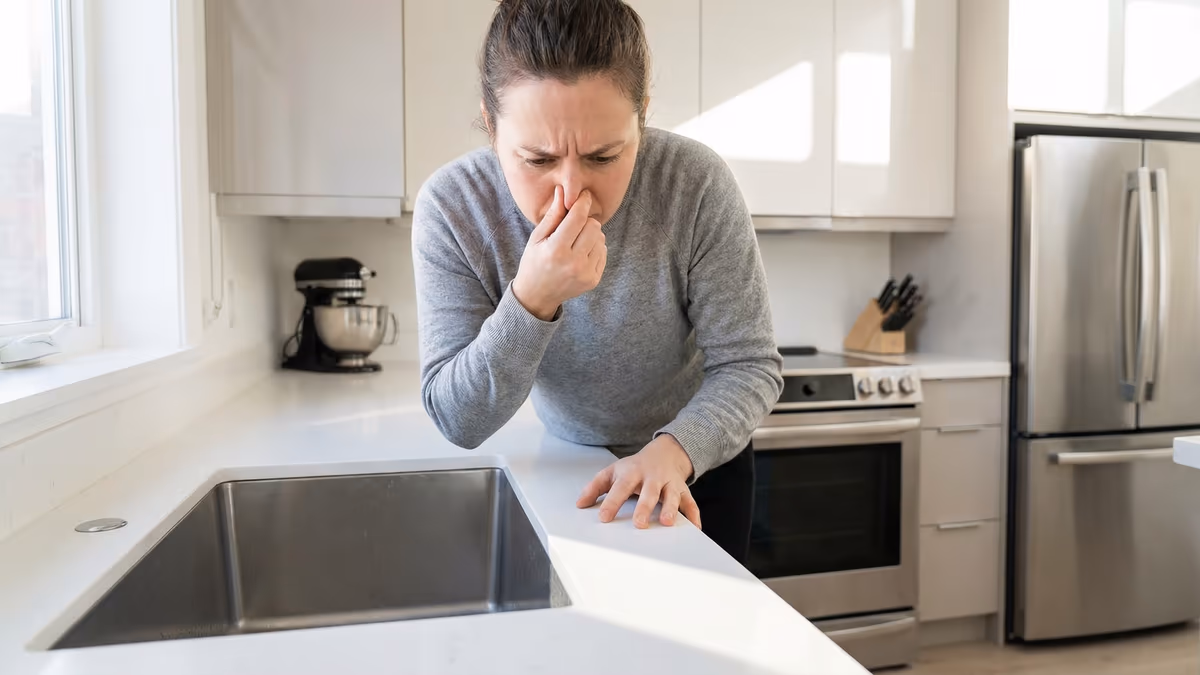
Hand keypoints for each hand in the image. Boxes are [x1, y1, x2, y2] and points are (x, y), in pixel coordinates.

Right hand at [512, 187, 607, 320]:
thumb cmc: (534, 261)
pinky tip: (580, 253)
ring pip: (600, 238)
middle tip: (574, 225)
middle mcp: (573, 263)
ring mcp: (585, 273)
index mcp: (556, 250)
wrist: (537, 295)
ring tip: (575, 242)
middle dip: (585, 221)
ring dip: (590, 235)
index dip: (582, 202)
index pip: (577, 218)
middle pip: (594, 226)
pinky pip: (603, 252)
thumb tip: (563, 191)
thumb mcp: (537, 237)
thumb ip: (553, 215)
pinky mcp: (593, 280)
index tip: (584, 195)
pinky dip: (594, 248)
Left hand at [576, 434, 699, 529]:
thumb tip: (579, 504)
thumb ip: (595, 487)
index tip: (604, 518)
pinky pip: (691, 502)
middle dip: (645, 507)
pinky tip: (695, 528)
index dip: (612, 502)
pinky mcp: (683, 489)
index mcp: (632, 473)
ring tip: (667, 522)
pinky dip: (694, 515)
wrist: (666, 452)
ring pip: (672, 495)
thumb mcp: (613, 471)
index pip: (620, 488)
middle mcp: (652, 477)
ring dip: (671, 508)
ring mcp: (669, 483)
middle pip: (649, 492)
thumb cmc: (635, 467)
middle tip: (639, 524)